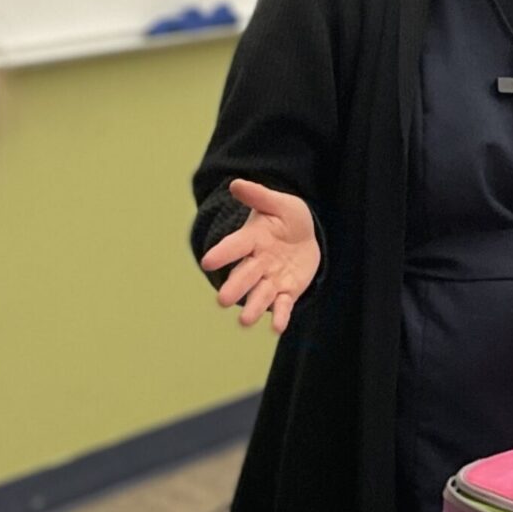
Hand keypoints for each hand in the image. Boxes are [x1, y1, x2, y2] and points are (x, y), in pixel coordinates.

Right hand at [199, 179, 318, 334]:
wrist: (305, 236)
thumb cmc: (287, 218)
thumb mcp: (279, 203)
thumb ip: (259, 196)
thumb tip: (235, 183)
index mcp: (252, 239)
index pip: (235, 246)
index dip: (222, 254)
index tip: (207, 262)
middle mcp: (257, 262)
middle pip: (244, 275)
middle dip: (235, 288)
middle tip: (223, 301)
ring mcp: (271, 279)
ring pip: (261, 295)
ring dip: (254, 307)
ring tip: (244, 321)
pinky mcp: (287, 291)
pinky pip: (283, 305)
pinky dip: (280, 316)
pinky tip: (277, 328)